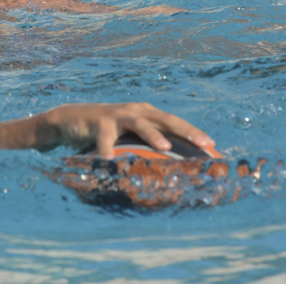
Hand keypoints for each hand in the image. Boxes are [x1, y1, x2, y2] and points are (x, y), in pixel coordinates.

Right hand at [39, 102, 214, 157]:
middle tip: (205, 145)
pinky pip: (105, 139)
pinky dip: (109, 150)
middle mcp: (136, 111)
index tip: (215, 149)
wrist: (70, 119)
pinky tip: (112, 162)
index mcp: (147, 114)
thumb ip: (147, 148)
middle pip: (166, 120)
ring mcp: (117, 115)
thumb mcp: (129, 138)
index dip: (196, 134)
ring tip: (165, 148)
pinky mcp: (99, 122)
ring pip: (140, 124)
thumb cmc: (106, 133)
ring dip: (153, 135)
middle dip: (187, 131)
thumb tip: (171, 173)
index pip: (177, 124)